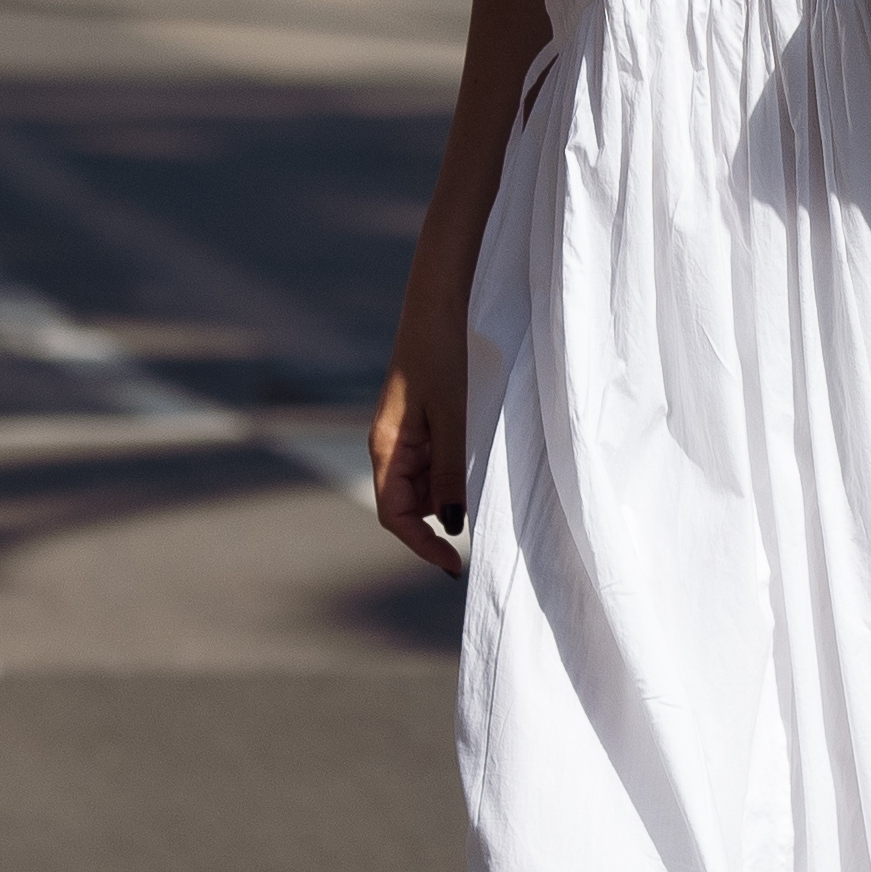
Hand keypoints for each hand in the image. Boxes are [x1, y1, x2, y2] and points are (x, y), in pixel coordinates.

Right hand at [369, 349, 469, 577]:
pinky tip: (478, 459)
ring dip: (450, 493)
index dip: (421, 545)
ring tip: (484, 479)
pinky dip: (454, 471)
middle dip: (440, 520)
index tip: (454, 565)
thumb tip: (451, 523)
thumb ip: (449, 471)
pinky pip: (434, 463)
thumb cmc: (441, 355)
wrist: (438, 306)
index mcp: (386, 448)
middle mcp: (389, 447)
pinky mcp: (421, 424)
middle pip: (409, 506)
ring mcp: (405, 436)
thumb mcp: (452, 416)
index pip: (394, 516)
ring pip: (424, 486)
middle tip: (483, 525)